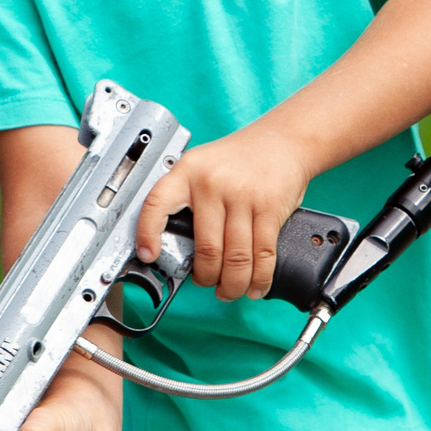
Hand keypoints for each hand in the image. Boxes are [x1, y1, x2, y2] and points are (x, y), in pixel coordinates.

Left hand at [136, 126, 313, 300]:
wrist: (283, 140)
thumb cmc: (241, 157)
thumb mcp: (204, 166)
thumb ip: (188, 198)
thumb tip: (175, 245)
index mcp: (188, 172)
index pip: (156, 204)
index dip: (147, 234)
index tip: (149, 256)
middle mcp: (212, 183)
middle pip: (205, 248)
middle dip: (206, 277)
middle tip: (208, 283)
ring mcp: (242, 196)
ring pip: (235, 258)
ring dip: (233, 285)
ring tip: (230, 290)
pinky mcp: (269, 207)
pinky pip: (262, 254)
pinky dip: (259, 278)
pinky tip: (256, 285)